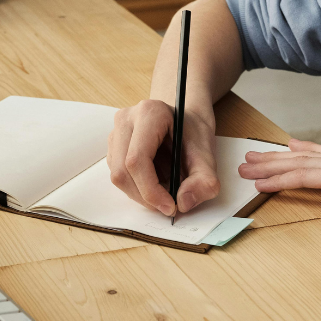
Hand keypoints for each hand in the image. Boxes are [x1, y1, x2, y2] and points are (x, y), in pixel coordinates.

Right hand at [107, 99, 219, 215]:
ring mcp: (116, 133)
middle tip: (168, 207)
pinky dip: (137, 188)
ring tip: (165, 190)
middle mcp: (126, 120)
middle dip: (146, 196)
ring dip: (141, 194)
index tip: (170, 207)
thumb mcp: (207, 154)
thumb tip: (184, 202)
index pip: (137, 159)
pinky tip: (155, 182)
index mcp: (149, 113)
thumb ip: (203, 180)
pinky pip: (118, 176)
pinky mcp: (113, 147)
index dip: (150, 190)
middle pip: (123, 170)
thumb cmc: (193, 132)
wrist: (186, 121)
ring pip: (118, 176)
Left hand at [239, 139, 320, 233]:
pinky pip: (303, 177)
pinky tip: (262, 184)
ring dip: (269, 167)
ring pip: (299, 164)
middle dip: (277, 157)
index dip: (306, 150)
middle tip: (253, 156)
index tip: (289, 146)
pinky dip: (279, 180)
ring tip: (246, 168)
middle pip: (307, 156)